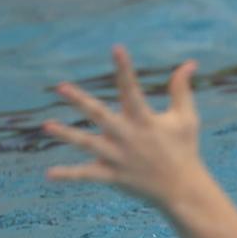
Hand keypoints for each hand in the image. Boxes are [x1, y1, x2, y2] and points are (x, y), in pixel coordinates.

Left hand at [42, 45, 208, 209]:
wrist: (183, 189)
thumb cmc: (184, 148)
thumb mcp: (186, 117)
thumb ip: (182, 90)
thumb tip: (190, 63)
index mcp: (145, 120)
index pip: (132, 89)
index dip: (125, 68)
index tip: (117, 48)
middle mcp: (129, 137)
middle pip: (100, 115)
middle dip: (80, 101)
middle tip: (61, 87)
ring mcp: (119, 157)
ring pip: (88, 144)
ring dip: (67, 135)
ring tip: (47, 126)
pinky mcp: (113, 176)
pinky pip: (88, 175)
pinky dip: (69, 175)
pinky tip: (49, 174)